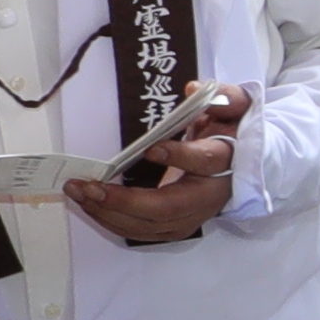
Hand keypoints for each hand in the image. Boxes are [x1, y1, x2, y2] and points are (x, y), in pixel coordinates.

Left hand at [67, 88, 244, 249]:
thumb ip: (222, 96)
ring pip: (149, 225)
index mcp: (223, 163)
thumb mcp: (233, 108)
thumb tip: (191, 89)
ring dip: (110, 212)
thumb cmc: (228, 136)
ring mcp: (191, 216)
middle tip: (92, 185)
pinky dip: (112, 220)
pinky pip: (140, 231)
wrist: (238, 166)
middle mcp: (207, 197)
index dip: (180, 157)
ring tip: (81, 192)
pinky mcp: (175, 226)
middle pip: (167, 208)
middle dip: (126, 201)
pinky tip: (91, 204)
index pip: (206, 162)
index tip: (151, 149)